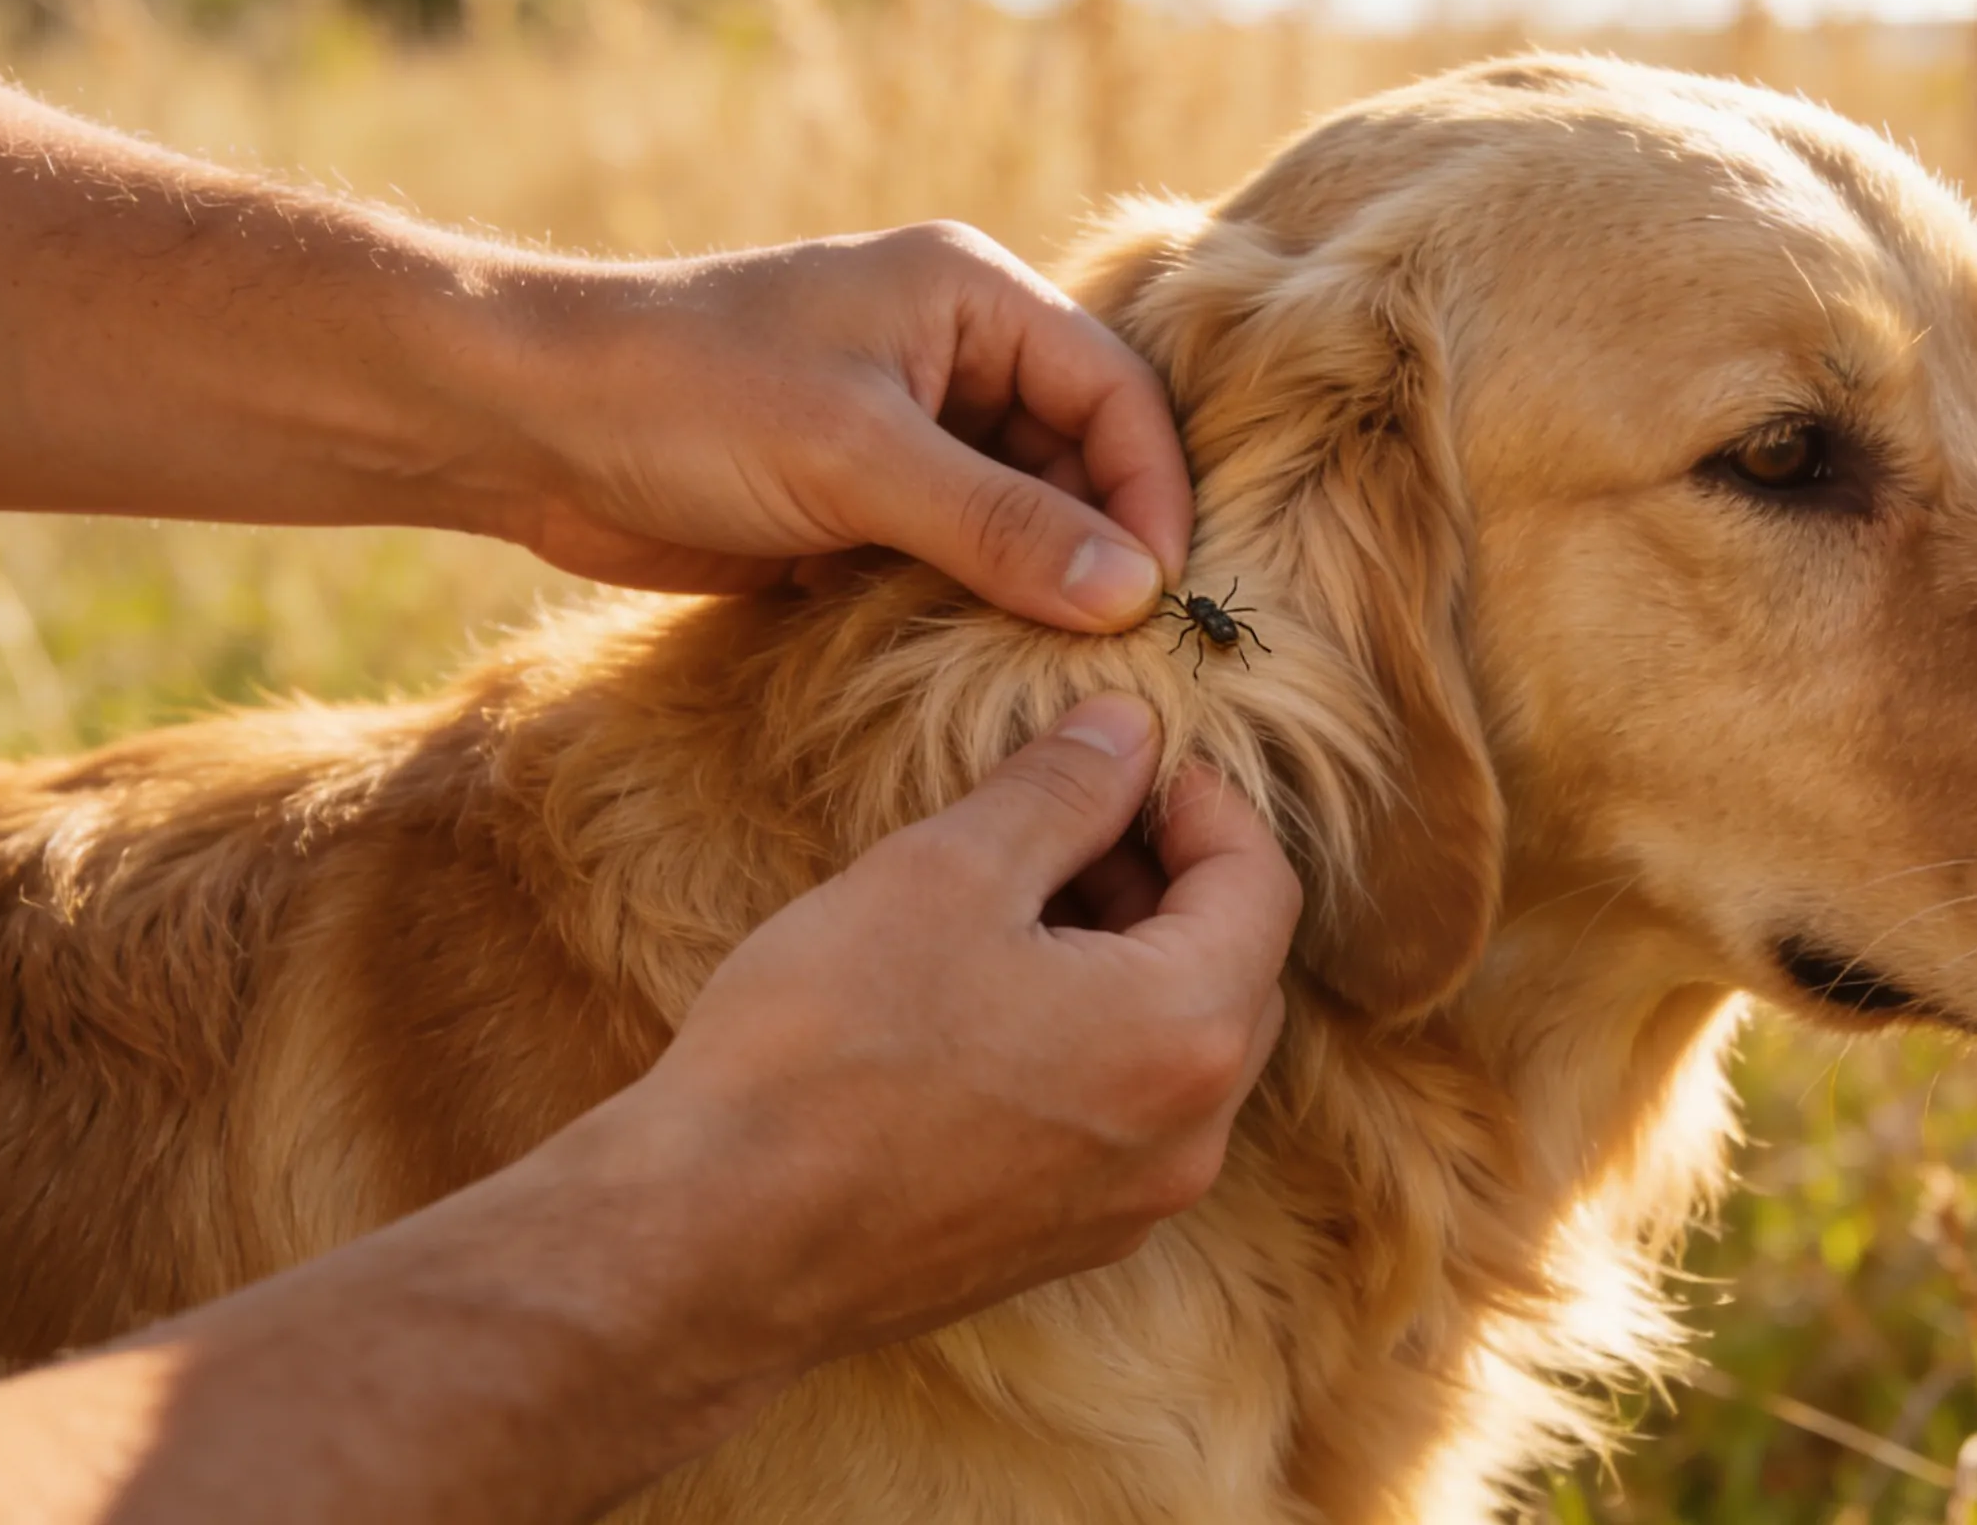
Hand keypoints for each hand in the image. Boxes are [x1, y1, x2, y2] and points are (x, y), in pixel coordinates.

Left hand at [495, 223, 1189, 629]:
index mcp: (974, 297)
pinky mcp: (859, 500)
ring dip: (1037, 589)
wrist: (523, 424)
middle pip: (1082, 458)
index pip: (1116, 392)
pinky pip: (954, 557)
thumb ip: (999, 525)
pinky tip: (977, 666)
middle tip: (1118, 654)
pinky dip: (972, 607)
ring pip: (1022, 517)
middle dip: (1102, 548)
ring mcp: (907, 431)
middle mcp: (957, 355)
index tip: (1163, 596)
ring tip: (1052, 670)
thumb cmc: (686, 398)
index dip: (1152, 491)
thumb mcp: (856, 458)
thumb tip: (1135, 591)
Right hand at [588, 693, 1298, 1371]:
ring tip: (1012, 902)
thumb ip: (1062, 790)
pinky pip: (1124, 1117)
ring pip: (1179, 1048)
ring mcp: (1129, 1205)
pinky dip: (1091, 1039)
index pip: (1263, 884)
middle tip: (1066, 822)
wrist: (713, 1249)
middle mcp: (1189, 1137)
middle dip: (1167, 880)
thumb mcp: (945, 874)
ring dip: (1127, 959)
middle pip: (1237, 971)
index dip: (1205, 799)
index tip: (1131, 755)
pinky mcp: (1063, 1243)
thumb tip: (1134, 726)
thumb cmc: (824, 1049)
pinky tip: (984, 1002)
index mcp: (1186, 1034)